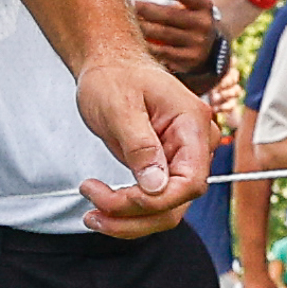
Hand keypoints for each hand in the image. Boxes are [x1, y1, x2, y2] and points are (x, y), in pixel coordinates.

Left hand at [69, 46, 209, 238]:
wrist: (110, 66)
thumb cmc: (115, 76)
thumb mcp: (120, 106)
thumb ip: (140, 146)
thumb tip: (156, 186)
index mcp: (192, 125)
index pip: (191, 181)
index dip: (157, 200)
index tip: (117, 199)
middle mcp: (194, 146)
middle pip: (177, 202)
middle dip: (135, 216)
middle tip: (93, 210)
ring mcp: (180, 159)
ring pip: (165, 210)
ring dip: (128, 221)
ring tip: (91, 215)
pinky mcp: (163, 169)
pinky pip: (153, 202)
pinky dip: (127, 212)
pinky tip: (101, 208)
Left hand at [132, 0, 219, 74]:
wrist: (210, 49)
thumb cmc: (193, 15)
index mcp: (204, 6)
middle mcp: (203, 25)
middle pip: (170, 16)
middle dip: (146, 10)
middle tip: (129, 5)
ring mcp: (197, 44)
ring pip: (164, 35)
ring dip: (143, 28)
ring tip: (127, 22)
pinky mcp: (188, 61)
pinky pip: (163, 53)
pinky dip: (147, 47)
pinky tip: (134, 41)